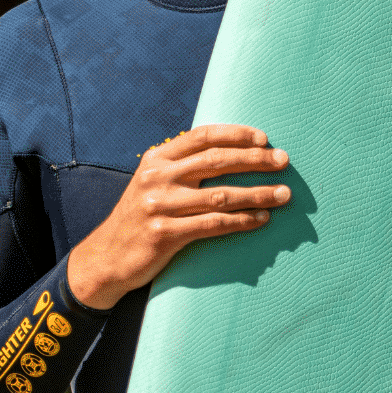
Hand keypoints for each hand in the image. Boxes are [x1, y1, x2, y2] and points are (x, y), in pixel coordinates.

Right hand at [66, 124, 290, 309]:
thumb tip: (229, 151)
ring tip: (284, 194)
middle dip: (255, 159)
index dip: (237, 134)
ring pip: (220, 195)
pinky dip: (241, 221)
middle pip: (216, 161)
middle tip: (283, 161)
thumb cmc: (141, 217)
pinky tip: (262, 219)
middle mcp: (157, 177)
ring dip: (257, 193)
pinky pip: (213, 225)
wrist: (107, 257)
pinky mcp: (164, 234)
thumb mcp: (153, 182)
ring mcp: (160, 206)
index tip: (264, 139)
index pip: (203, 136)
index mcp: (157, 158)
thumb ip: (181, 166)